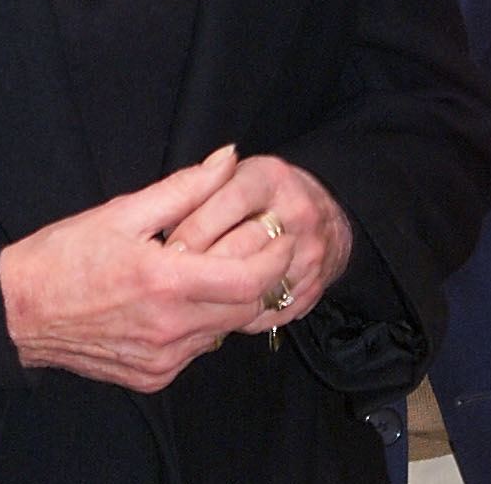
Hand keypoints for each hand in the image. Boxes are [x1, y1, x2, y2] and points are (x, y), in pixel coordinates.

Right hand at [0, 146, 294, 392]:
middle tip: (261, 244)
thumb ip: (184, 187)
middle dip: (262, 275)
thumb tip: (227, 158)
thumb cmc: (66, 253)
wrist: (21, 311)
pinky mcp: (154, 377)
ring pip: (225, 330)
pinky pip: (199, 349)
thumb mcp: (123, 210)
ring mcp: (163, 360)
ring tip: (222, 264)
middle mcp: (170, 330)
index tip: (281, 234)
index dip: (275, 257)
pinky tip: (188, 294)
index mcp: (165, 283)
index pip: (249, 279)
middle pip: (247, 308)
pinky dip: (205, 321)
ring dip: (233, 299)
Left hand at [165, 153, 353, 336]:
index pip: (224, 204)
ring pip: (253, 285)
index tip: (165, 248)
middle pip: (239, 247)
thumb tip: (166, 211)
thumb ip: (203, 184)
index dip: (190, 229)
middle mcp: (296, 212)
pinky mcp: (312, 288)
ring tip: (188, 296)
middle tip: (169, 277)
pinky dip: (237, 315)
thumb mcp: (235, 174)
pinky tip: (216, 310)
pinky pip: (267, 311)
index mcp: (269, 178)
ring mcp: (309, 252)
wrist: (325, 218)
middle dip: (197, 265)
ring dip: (216, 296)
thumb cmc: (267, 194)